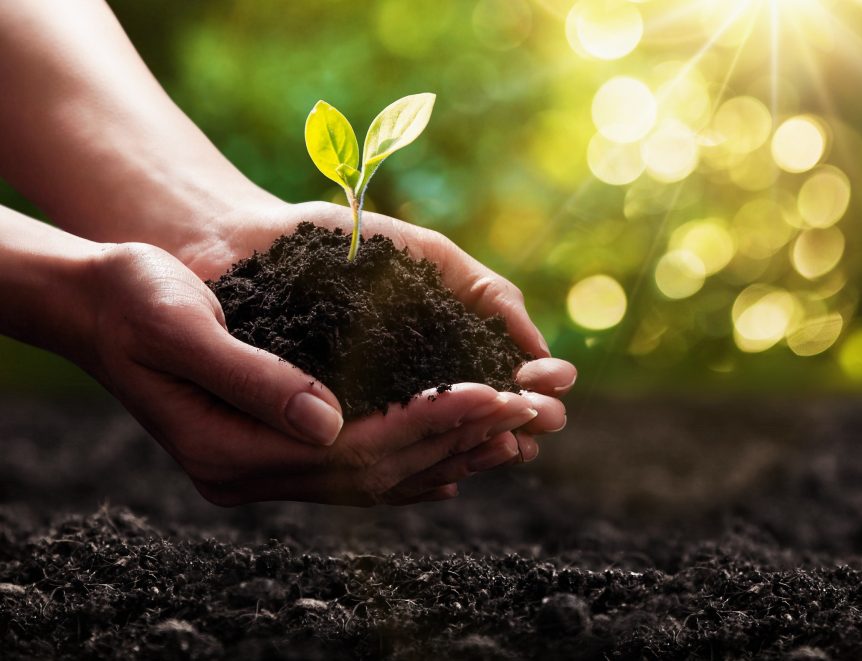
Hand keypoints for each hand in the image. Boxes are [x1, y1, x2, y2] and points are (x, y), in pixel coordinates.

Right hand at [85, 242, 564, 505]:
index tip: (494, 393)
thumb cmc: (134, 299)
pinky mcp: (270, 454)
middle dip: (455, 439)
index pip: (353, 451)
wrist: (99, 304)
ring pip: (372, 479)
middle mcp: (248, 475)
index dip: (430, 422)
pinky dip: (408, 463)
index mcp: (228, 452)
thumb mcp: (182, 326)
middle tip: (527, 412)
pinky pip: (354, 472)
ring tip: (511, 436)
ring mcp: (259, 472)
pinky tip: (453, 461)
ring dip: (444, 456)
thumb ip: (254, 379)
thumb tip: (331, 423)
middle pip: (374, 472)